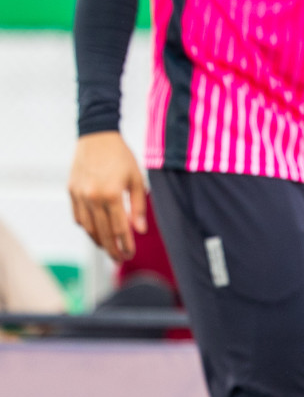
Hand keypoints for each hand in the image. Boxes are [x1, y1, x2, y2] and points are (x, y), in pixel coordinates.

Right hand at [68, 132, 146, 262]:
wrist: (97, 137)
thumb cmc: (121, 157)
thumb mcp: (137, 180)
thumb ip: (138, 206)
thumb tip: (139, 230)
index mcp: (111, 194)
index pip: (119, 229)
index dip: (125, 244)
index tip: (130, 254)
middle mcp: (92, 197)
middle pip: (102, 233)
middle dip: (111, 249)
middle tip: (120, 259)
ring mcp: (79, 195)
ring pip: (87, 227)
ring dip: (98, 241)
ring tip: (109, 248)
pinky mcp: (71, 191)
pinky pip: (78, 216)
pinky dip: (86, 227)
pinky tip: (95, 232)